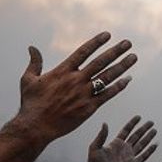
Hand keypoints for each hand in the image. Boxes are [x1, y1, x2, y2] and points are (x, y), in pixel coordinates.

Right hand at [16, 32, 137, 141]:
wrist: (36, 127)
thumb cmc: (31, 104)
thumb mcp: (28, 80)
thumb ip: (34, 63)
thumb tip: (32, 47)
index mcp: (63, 71)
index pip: (83, 52)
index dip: (96, 42)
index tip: (108, 35)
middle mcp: (76, 80)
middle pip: (100, 62)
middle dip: (116, 51)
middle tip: (128, 43)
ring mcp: (84, 94)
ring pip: (107, 77)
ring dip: (122, 66)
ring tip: (133, 58)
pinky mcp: (89, 108)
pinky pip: (107, 95)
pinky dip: (118, 87)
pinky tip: (128, 80)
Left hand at [86, 116, 157, 161]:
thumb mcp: (95, 146)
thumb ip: (101, 135)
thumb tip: (105, 123)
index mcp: (115, 143)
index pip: (126, 130)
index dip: (132, 123)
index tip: (138, 117)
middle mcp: (123, 149)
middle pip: (136, 136)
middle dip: (143, 129)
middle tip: (151, 122)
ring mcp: (129, 157)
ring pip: (141, 144)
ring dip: (148, 138)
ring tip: (154, 130)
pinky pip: (143, 156)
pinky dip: (149, 151)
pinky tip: (154, 145)